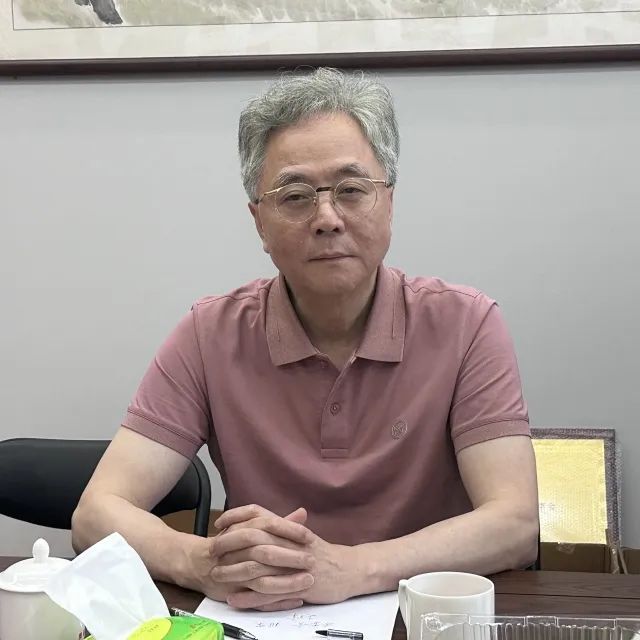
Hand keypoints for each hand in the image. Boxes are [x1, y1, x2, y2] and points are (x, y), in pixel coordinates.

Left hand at [214, 507, 360, 608]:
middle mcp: (290, 543)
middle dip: (230, 545)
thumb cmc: (322, 553)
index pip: (259, 515)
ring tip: (216, 576)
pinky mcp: (297, 587)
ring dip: (235, 572)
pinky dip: (250, 597)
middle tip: (211, 550)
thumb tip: (254, 523)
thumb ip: (280, 528)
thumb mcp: (301, 535)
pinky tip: (235, 600)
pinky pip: (270, 593)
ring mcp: (293, 565)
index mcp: (290, 528)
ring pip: (259, 567)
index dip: (237, 517)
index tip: (219, 523)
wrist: (349, 569)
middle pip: (254, 539)